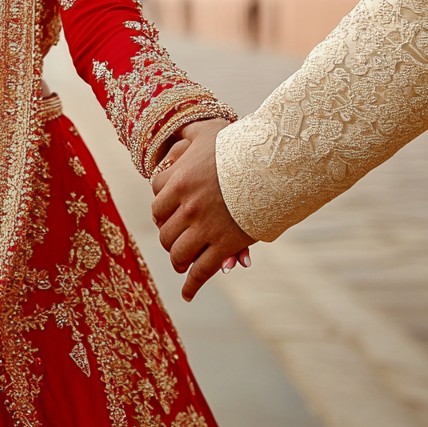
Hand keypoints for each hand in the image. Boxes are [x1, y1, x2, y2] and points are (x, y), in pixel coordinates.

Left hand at [151, 119, 254, 301]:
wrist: (270, 163)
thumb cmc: (239, 145)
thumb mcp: (207, 132)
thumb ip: (188, 135)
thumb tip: (177, 133)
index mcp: (178, 181)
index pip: (156, 203)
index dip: (161, 212)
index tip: (165, 216)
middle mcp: (186, 206)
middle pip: (164, 232)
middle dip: (168, 239)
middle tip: (173, 243)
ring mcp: (204, 227)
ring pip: (179, 253)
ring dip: (177, 261)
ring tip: (180, 264)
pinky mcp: (224, 245)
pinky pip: (202, 271)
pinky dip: (192, 285)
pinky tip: (187, 294)